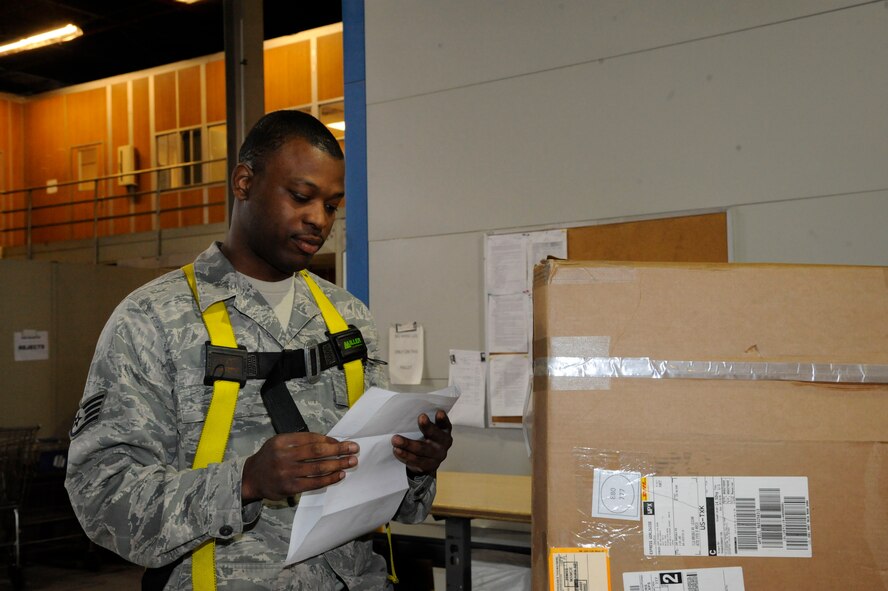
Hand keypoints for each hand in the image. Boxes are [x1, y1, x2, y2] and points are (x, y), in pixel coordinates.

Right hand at [241, 432, 358, 502]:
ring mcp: (286, 473)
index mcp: (282, 441)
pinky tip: (340, 475)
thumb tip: (330, 442)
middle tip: (354, 448)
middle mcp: (283, 456)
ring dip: (338, 464)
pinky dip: (329, 479)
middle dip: (338, 449)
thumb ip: (300, 441)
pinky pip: (314, 483)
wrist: (251, 478)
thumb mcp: (280, 443)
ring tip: (351, 462)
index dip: (329, 440)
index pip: (311, 438)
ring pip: (318, 468)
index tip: (342, 442)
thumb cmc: (270, 458)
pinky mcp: (290, 487)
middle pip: (317, 451)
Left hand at [391, 410, 452, 476]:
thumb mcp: (429, 430)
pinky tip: (397, 450)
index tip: (439, 412)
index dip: (442, 419)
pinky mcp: (429, 466)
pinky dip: (405, 455)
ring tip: (395, 440)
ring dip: (407, 444)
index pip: (445, 424)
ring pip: (422, 449)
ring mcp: (437, 456)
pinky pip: (416, 461)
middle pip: (434, 434)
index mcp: (444, 431)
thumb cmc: (426, 439)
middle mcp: (443, 443)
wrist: (428, 461)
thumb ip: (424, 423)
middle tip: (421, 418)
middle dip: (426, 426)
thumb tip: (407, 413)